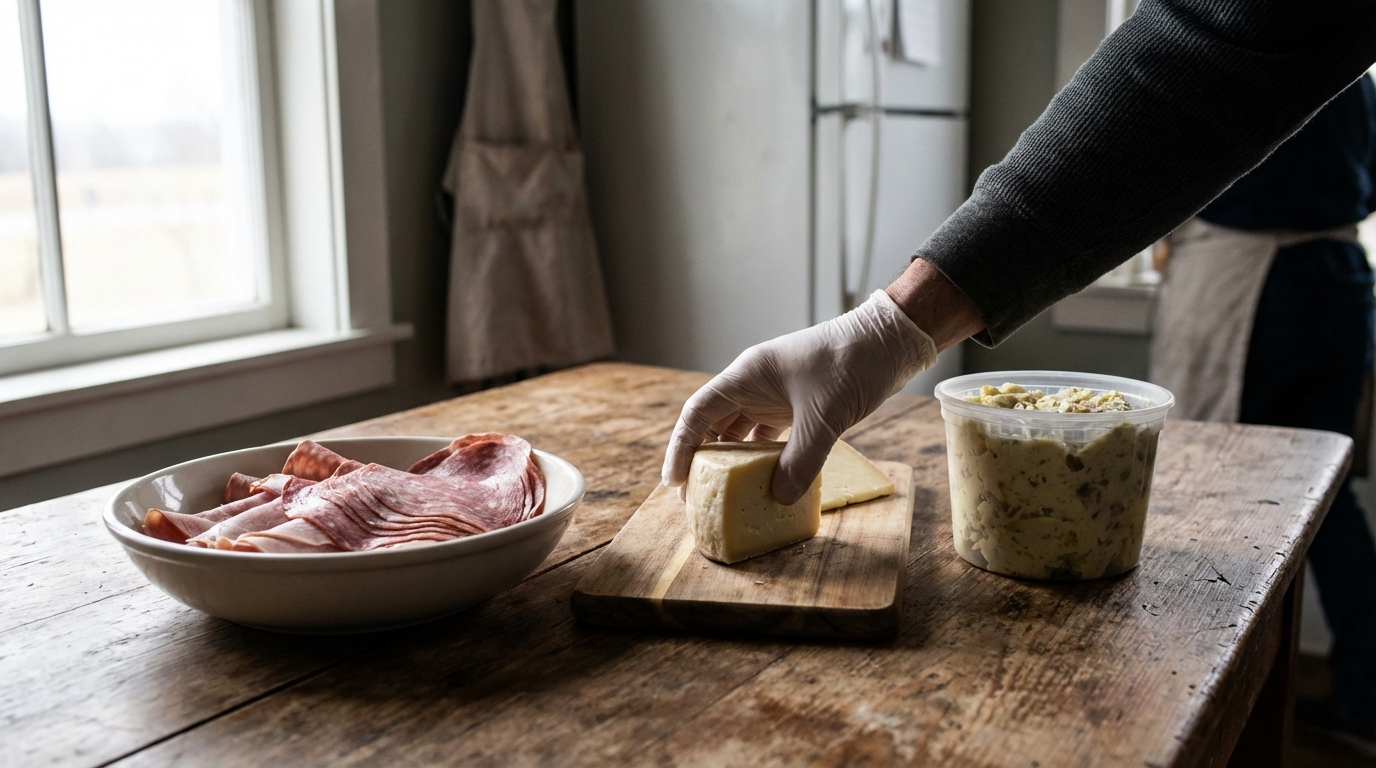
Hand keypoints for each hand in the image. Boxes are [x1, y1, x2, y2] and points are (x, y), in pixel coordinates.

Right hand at [662, 289, 937, 503]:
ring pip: (740, 431)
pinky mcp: (796, 403)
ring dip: (733, 460)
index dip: (681, 448)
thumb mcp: (825, 417)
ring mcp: (774, 393)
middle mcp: (754, 383)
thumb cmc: (852, 363)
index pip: (698, 413)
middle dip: (702, 460)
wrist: (890, 340)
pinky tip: (764, 479)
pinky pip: (768, 434)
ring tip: (725, 494)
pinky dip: (763, 457)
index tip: (674, 482)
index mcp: (747, 376)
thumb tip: (779, 498)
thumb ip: (801, 460)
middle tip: (697, 497)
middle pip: (714, 424)